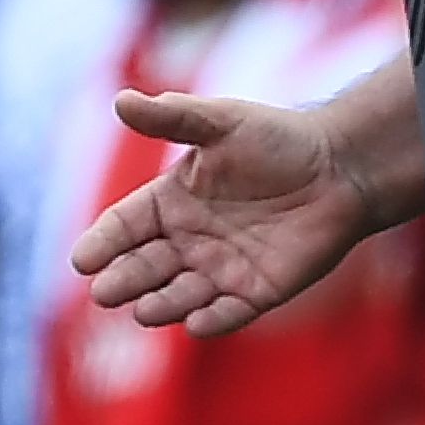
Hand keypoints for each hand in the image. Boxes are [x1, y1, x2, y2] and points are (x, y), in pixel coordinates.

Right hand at [68, 90, 377, 334]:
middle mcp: (187, 241)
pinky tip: (196, 324)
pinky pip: (228, 314)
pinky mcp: (256, 292)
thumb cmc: (278, 139)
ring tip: (144, 310)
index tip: (83, 261)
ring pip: (179, 296)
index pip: (123, 227)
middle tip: (105, 292)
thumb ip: (172, 116)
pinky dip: (212, 321)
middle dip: (123, 281)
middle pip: (143, 267)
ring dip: (160, 305)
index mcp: (170, 202)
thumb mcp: (221, 121)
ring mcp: (220, 270)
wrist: (341, 167)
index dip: (102, 243)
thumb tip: (120, 100)